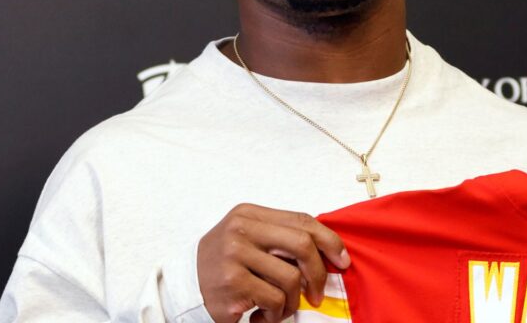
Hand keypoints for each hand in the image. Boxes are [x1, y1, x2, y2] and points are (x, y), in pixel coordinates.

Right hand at [197, 203, 350, 322]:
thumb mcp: (249, 239)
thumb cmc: (224, 265)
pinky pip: (274, 300)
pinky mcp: (233, 282)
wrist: (184, 289)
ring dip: (292, 302)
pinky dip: (275, 314)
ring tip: (279, 309)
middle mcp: (241, 229)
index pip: (302, 220)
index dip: (329, 241)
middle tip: (317, 294)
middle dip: (318, 274)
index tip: (342, 260)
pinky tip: (262, 316)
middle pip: (302, 245)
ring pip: (290, 278)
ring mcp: (235, 254)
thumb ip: (281, 239)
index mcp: (249, 214)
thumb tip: (329, 251)